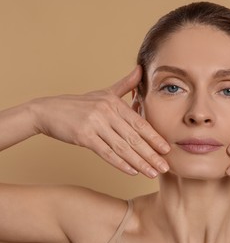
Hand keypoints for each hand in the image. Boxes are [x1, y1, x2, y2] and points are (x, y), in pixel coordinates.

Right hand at [31, 66, 169, 177]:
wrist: (48, 111)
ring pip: (122, 147)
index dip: (155, 137)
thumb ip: (125, 85)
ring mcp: (95, 124)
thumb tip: (140, 69)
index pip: (140, 123)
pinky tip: (132, 172)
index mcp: (114, 102)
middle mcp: (107, 112)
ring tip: (152, 173)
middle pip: (134, 137)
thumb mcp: (104, 92)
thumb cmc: (79, 104)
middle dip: (151, 154)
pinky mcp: (84, 136)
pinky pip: (106, 152)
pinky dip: (120, 163)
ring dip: (139, 162)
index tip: (167, 149)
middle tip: (165, 167)